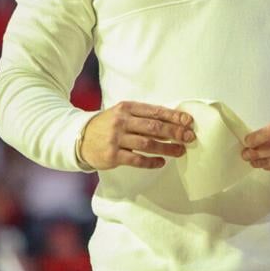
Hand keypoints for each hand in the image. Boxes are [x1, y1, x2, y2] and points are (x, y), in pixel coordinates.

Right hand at [80, 101, 194, 169]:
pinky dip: (151, 162)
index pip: (155, 111)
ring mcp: (116, 138)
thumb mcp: (122, 113)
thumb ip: (143, 116)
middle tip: (189, 137)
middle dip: (174, 132)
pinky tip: (161, 162)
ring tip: (180, 150)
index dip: (173, 116)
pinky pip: (136, 159)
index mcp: (127, 108)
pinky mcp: (112, 155)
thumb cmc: (108, 125)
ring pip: (147, 144)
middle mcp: (122, 121)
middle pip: (154, 127)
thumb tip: (172, 121)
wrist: (80, 138)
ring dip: (167, 148)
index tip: (188, 121)